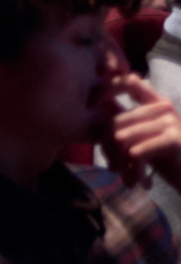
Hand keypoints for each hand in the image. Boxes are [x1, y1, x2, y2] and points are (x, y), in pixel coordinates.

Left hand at [100, 72, 180, 190]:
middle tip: (115, 169)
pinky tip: (145, 183)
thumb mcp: (145, 140)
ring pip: (121, 139)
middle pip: (114, 122)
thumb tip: (94, 109)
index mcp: (156, 103)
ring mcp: (171, 122)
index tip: (90, 105)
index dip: (105, 88)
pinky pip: (135, 153)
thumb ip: (126, 124)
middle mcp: (164, 108)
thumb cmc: (170, 163)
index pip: (128, 80)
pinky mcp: (174, 139)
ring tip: (130, 179)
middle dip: (108, 151)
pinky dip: (134, 172)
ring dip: (121, 166)